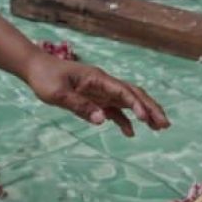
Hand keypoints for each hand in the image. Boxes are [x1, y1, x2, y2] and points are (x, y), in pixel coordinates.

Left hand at [22, 53, 170, 136]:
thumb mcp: (58, 94)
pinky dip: (124, 120)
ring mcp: (101, 90)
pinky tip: (130, 132)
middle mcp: (104, 83)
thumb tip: (102, 120)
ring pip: (128, 101)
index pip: (123, 91)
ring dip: (144, 113)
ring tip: (159, 128)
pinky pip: (114, 108)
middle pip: (134, 94)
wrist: (36, 69)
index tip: (146, 119)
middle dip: (151, 108)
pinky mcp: (95, 97)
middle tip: (165, 124)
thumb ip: (80, 106)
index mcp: (97, 79)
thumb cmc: (45, 78)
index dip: (137, 104)